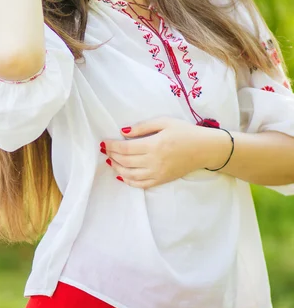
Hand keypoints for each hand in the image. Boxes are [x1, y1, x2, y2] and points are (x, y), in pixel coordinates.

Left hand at [101, 116, 219, 188]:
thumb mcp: (164, 122)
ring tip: (111, 161)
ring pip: (130, 175)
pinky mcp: (162, 180)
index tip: (104, 143)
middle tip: (106, 151)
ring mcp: (158, 173)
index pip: (125, 149)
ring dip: (118, 169)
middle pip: (126, 162)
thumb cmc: (184, 132)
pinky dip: (129, 181)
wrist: (204, 149)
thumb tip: (123, 131)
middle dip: (112, 156)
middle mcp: (154, 162)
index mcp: (154, 145)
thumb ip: (143, 127)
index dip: (112, 146)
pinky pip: (141, 184)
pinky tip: (122, 175)